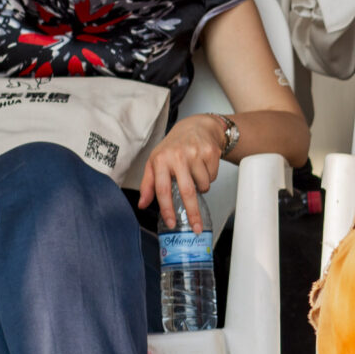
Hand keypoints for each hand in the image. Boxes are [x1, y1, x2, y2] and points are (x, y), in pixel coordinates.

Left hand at [140, 113, 227, 233]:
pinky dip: (208, 177)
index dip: (167, 209)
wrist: (197, 126)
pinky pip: (212, 177)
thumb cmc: (174, 146)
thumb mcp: (155, 161)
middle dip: (193, 213)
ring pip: (203, 186)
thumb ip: (148, 184)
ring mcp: (196, 154)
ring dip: (201, 188)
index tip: (172, 223)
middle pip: (187, 192)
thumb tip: (142, 204)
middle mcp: (178, 156)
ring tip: (194, 176)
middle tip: (196, 227)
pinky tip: (203, 167)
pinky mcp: (211, 153)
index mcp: (161, 159)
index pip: (162, 189)